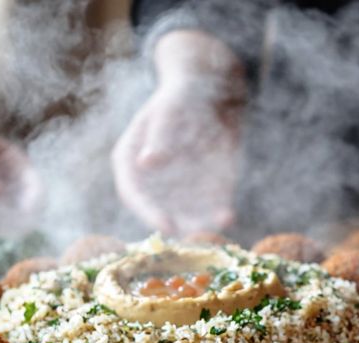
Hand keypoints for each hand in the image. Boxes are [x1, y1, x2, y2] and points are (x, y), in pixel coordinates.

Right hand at [112, 79, 241, 234]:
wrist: (210, 91)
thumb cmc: (182, 95)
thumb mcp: (171, 110)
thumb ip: (160, 135)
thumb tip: (146, 163)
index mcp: (130, 158)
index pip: (132, 192)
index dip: (148, 212)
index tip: (166, 226)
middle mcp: (150, 179)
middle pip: (159, 210)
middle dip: (178, 223)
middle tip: (195, 235)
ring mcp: (175, 186)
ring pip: (184, 213)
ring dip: (200, 223)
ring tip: (217, 223)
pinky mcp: (200, 186)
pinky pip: (207, 205)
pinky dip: (217, 211)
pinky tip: (228, 215)